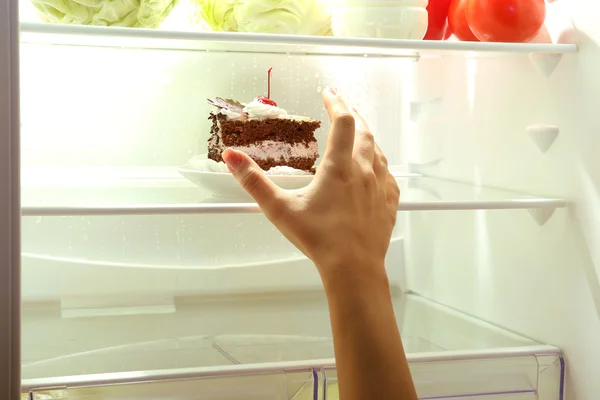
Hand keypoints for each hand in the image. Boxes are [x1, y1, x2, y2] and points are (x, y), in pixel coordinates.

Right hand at [222, 87, 399, 283]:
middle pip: (364, 132)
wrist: (354, 269)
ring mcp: (380, 188)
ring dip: (368, 138)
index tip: (328, 93)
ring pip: (378, 152)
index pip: (343, 122)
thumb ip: (253, 182)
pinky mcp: (388, 205)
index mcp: (339, 167)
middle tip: (344, 108)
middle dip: (353, 116)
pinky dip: (381, 166)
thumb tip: (231, 157)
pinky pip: (389, 177)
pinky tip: (377, 170)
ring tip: (360, 134)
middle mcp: (364, 171)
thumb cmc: (318, 239)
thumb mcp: (280, 209)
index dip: (336, 103)